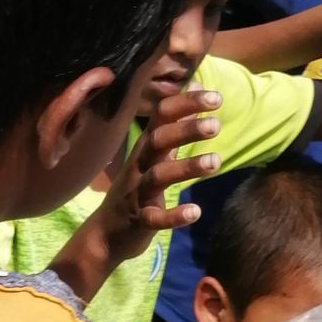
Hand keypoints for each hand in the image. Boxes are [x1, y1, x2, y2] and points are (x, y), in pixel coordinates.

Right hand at [98, 90, 221, 262]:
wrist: (105, 234)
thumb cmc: (136, 189)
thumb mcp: (152, 155)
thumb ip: (175, 125)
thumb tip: (195, 87)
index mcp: (145, 148)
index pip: (162, 117)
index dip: (186, 104)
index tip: (215, 98)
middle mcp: (139, 166)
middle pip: (157, 141)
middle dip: (185, 130)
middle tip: (216, 124)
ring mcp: (137, 194)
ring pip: (158, 176)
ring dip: (186, 168)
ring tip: (215, 162)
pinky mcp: (139, 221)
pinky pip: (154, 218)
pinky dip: (174, 216)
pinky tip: (195, 212)